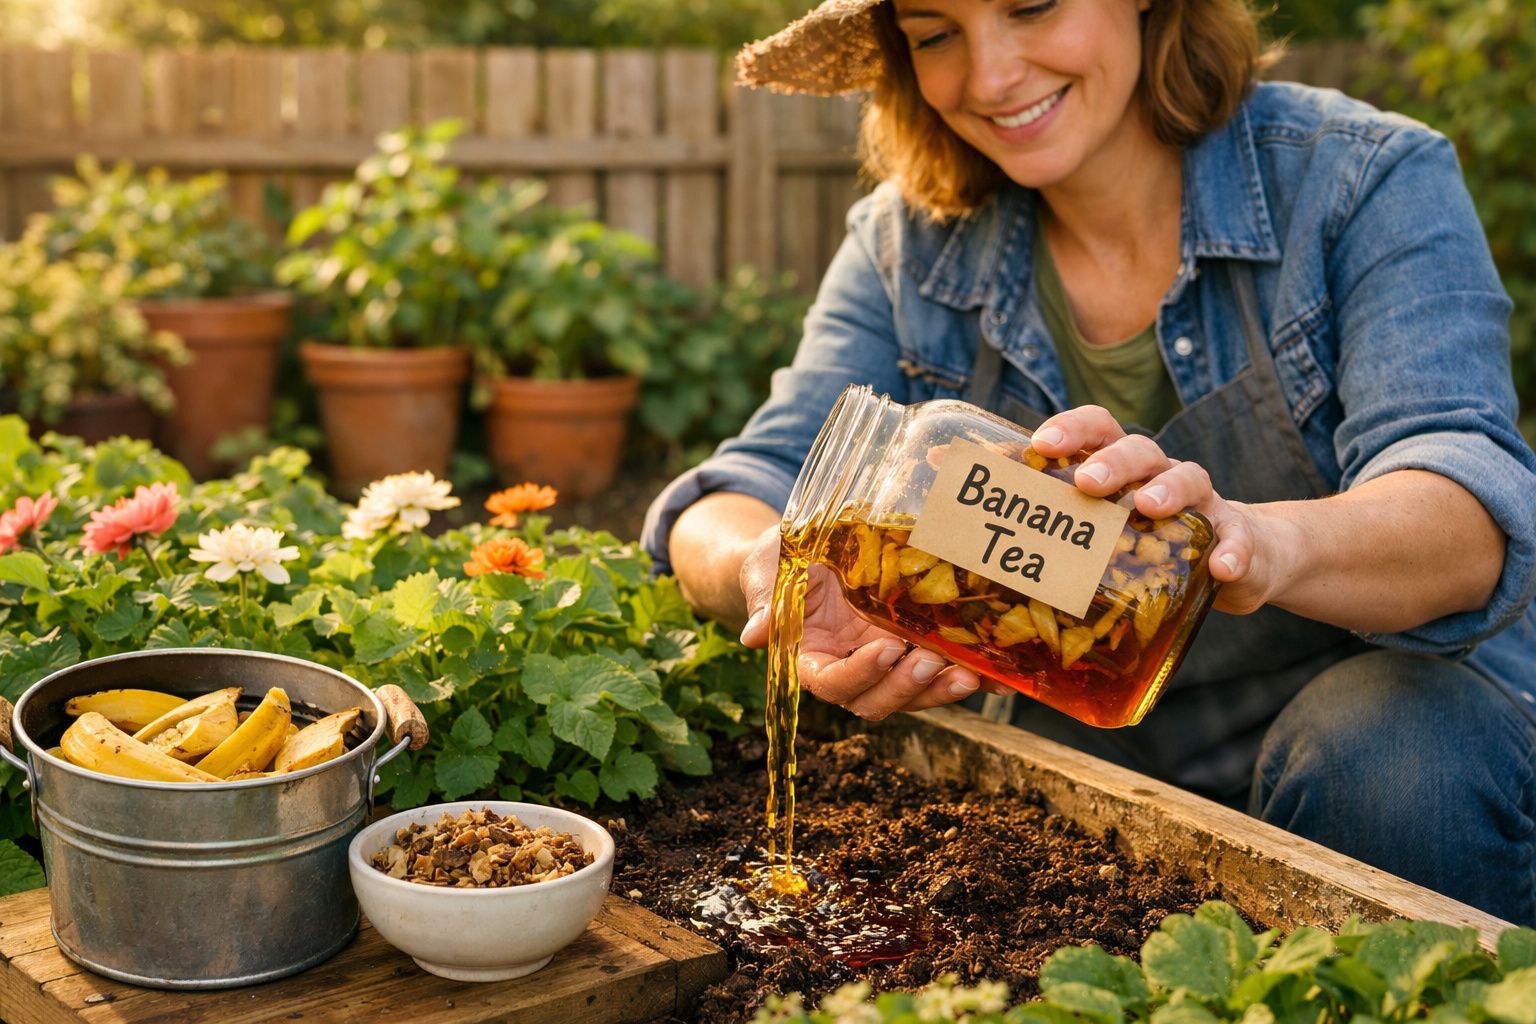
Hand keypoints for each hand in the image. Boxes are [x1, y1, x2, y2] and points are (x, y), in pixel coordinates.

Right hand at [736, 524, 1003, 719]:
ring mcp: (883, 659)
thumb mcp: (770, 569)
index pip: (832, 683)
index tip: (884, 649)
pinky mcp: (911, 644)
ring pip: (912, 693)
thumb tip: (752, 636)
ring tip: (967, 673)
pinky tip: (993, 672)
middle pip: (876, 699)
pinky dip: (966, 674)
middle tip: (929, 661)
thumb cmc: (782, 559)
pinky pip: (939, 670)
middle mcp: (849, 667)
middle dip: (904, 687)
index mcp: (810, 658)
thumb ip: (766, 601)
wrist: (810, 544)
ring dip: (939, 689)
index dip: (859, 674)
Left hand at [1030, 406, 1296, 615]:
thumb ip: (1048, 516)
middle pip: (1139, 450)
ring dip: (1169, 489)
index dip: (1072, 428)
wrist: (1233, 558)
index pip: (1098, 429)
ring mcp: (1203, 502)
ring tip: (1148, 507)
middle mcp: (1161, 473)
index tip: (1041, 443)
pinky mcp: (1235, 536)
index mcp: (1123, 465)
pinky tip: (1222, 567)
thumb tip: (960, 506)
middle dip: (1113, 460)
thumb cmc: (1147, 539)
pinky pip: (1238, 539)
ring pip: (1190, 479)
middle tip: (1087, 481)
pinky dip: (1232, 551)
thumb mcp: (1104, 527)